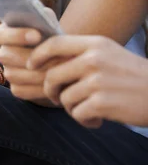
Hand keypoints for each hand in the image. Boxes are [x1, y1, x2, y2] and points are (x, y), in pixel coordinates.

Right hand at [0, 23, 58, 104]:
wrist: (63, 60)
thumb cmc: (55, 38)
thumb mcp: (50, 24)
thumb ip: (43, 17)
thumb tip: (41, 19)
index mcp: (6, 34)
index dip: (15, 35)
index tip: (37, 35)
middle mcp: (3, 53)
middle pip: (5, 56)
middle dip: (31, 57)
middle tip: (56, 56)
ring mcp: (8, 71)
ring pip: (15, 74)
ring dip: (39, 73)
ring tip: (61, 68)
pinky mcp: (16, 88)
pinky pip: (22, 90)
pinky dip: (40, 88)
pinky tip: (56, 83)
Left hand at [28, 35, 147, 127]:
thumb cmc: (132, 75)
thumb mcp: (109, 53)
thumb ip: (82, 53)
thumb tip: (45, 58)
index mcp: (94, 44)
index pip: (53, 44)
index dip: (37, 55)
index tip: (31, 65)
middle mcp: (94, 59)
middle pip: (51, 75)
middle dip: (50, 90)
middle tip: (59, 98)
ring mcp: (98, 81)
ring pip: (64, 98)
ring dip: (72, 108)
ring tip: (87, 110)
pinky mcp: (102, 102)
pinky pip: (77, 113)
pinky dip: (84, 120)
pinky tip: (96, 120)